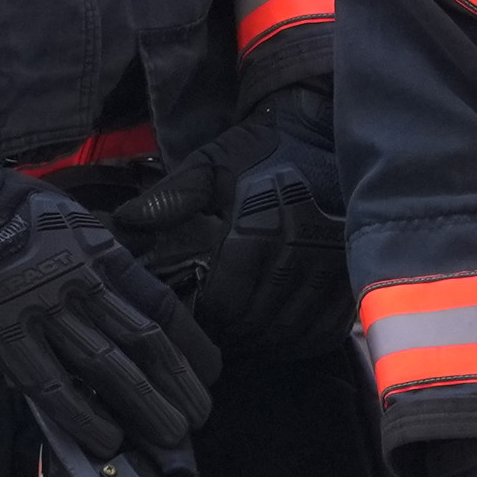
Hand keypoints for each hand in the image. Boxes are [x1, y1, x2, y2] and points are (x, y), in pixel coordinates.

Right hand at [0, 157, 220, 459]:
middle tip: (199, 417)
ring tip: (168, 436)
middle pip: (142, 341)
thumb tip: (131, 288)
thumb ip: (102, 253)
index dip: (190, 343)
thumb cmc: (11, 207)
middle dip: (176, 385)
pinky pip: (51, 382)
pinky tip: (106, 438)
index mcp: (100, 251)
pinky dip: (82, 413)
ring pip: (106, 366)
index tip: (210, 372)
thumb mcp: (74, 217)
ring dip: (143, 405)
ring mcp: (44, 310)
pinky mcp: (8, 335)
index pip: (159, 303)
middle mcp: (80, 281)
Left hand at [112, 86, 353, 359]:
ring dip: (263, 344)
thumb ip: (169, 198)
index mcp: (261, 219)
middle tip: (214, 335)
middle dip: (231, 335)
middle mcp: (302, 245)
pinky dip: (298, 344)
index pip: (228, 298)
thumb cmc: (258, 151)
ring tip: (241, 339)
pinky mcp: (353, 274)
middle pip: (258, 321)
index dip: (206, 317)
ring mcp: (334, 263)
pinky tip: (277, 338)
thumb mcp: (210, 165)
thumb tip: (122, 223)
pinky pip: (325, 331)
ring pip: (291, 332)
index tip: (193, 319)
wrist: (319, 131)